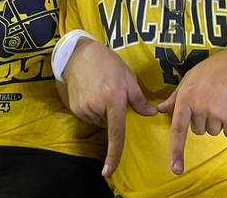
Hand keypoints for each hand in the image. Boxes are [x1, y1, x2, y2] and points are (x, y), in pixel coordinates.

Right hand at [63, 38, 157, 176]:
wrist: (79, 54)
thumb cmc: (108, 63)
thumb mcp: (128, 77)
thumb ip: (139, 99)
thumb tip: (152, 113)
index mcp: (113, 99)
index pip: (116, 133)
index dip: (114, 154)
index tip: (110, 171)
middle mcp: (97, 107)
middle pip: (109, 125)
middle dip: (113, 115)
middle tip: (112, 94)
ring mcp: (83, 108)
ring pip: (99, 121)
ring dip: (103, 113)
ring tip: (101, 91)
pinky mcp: (75, 108)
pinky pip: (88, 117)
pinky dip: (93, 110)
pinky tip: (92, 93)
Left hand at [157, 47, 226, 174]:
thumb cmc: (214, 70)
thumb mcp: (191, 77)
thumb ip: (176, 96)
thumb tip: (161, 109)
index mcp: (186, 97)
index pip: (178, 128)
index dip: (176, 151)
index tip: (176, 169)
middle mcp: (200, 107)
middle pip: (198, 130)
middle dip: (204, 119)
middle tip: (212, 100)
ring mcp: (217, 113)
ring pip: (213, 131)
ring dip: (218, 121)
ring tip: (224, 100)